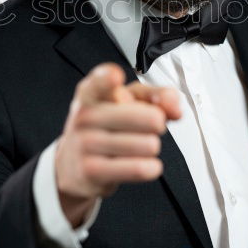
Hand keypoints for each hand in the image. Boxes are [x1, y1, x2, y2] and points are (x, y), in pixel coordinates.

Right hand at [54, 62, 181, 226]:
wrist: (73, 166)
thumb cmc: (106, 127)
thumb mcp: (127, 102)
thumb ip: (156, 96)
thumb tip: (174, 107)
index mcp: (91, 93)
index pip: (97, 82)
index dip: (107, 78)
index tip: (115, 77)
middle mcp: (85, 116)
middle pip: (144, 115)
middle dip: (158, 122)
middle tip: (153, 125)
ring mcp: (85, 143)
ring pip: (146, 144)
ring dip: (152, 146)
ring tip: (142, 146)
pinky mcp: (91, 171)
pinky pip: (137, 168)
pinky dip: (150, 167)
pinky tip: (146, 165)